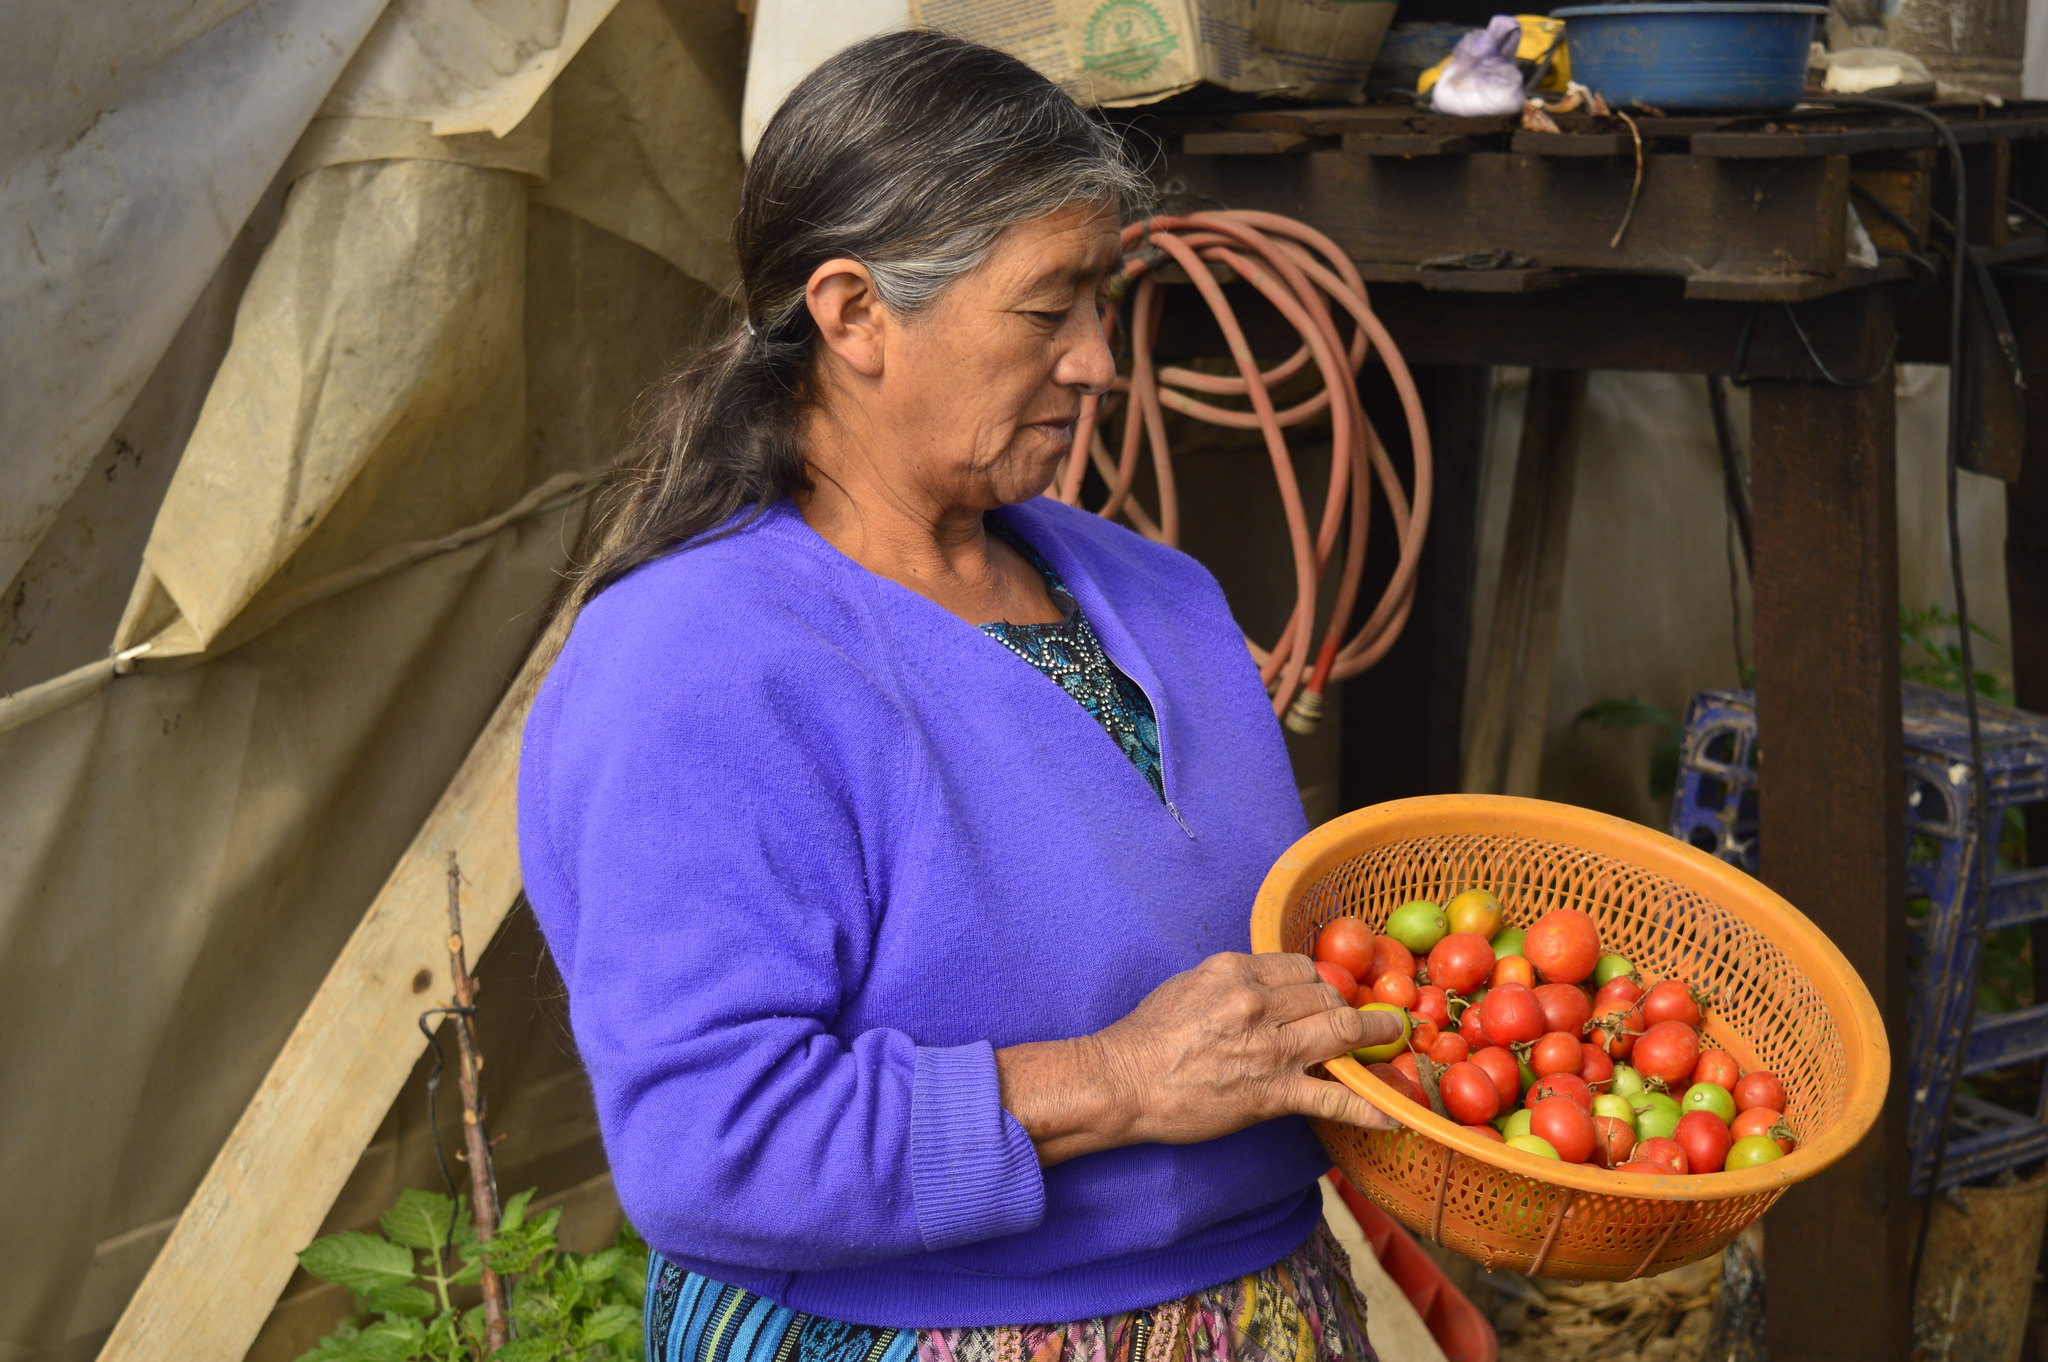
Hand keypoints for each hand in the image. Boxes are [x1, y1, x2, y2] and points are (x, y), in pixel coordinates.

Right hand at [997, 952, 1403, 1164]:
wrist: (1122, 1082)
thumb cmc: (1145, 1036)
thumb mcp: (1188, 985)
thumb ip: (1231, 982)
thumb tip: (1262, 985)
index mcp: (1236, 970)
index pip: (1300, 966)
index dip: (1321, 981)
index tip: (1328, 993)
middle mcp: (1258, 1002)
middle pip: (1326, 995)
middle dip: (1348, 1006)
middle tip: (1358, 1020)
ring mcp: (1269, 1048)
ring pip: (1342, 1032)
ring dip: (1376, 1036)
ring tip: (1393, 1040)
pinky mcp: (1271, 1093)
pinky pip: (1332, 1098)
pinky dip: (1367, 1107)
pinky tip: (1391, 1113)